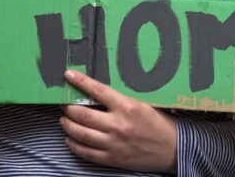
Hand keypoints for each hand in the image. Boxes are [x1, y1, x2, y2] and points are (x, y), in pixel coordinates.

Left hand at [60, 70, 177, 173]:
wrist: (172, 149)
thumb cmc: (158, 124)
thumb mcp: (142, 105)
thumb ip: (120, 100)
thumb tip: (96, 92)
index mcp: (126, 107)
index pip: (97, 91)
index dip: (80, 82)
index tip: (68, 75)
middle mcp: (118, 125)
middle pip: (82, 114)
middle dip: (67, 106)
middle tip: (62, 102)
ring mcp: (113, 143)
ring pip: (80, 133)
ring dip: (67, 125)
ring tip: (63, 119)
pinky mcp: (112, 158)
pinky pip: (86, 152)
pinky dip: (74, 144)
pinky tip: (69, 139)